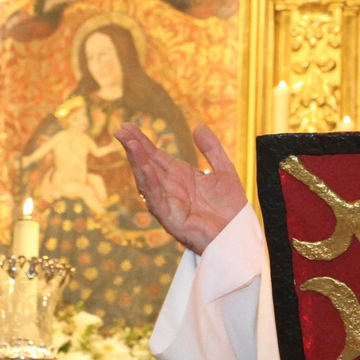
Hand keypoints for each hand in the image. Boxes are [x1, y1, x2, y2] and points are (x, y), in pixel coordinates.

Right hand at [115, 123, 247, 254]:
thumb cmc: (231, 208)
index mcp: (180, 176)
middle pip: (147, 165)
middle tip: (120, 130)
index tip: (127, 126)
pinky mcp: (171, 220)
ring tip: (130, 145)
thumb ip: (212, 149)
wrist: (239, 234)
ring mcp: (168, 204)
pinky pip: (157, 200)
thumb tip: (198, 126)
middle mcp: (170, 188)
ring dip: (138, 162)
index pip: (156, 155)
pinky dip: (150, 184)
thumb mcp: (224, 170)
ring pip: (147, 181)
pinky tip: (145, 168)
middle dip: (133, 148)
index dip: (142, 141)